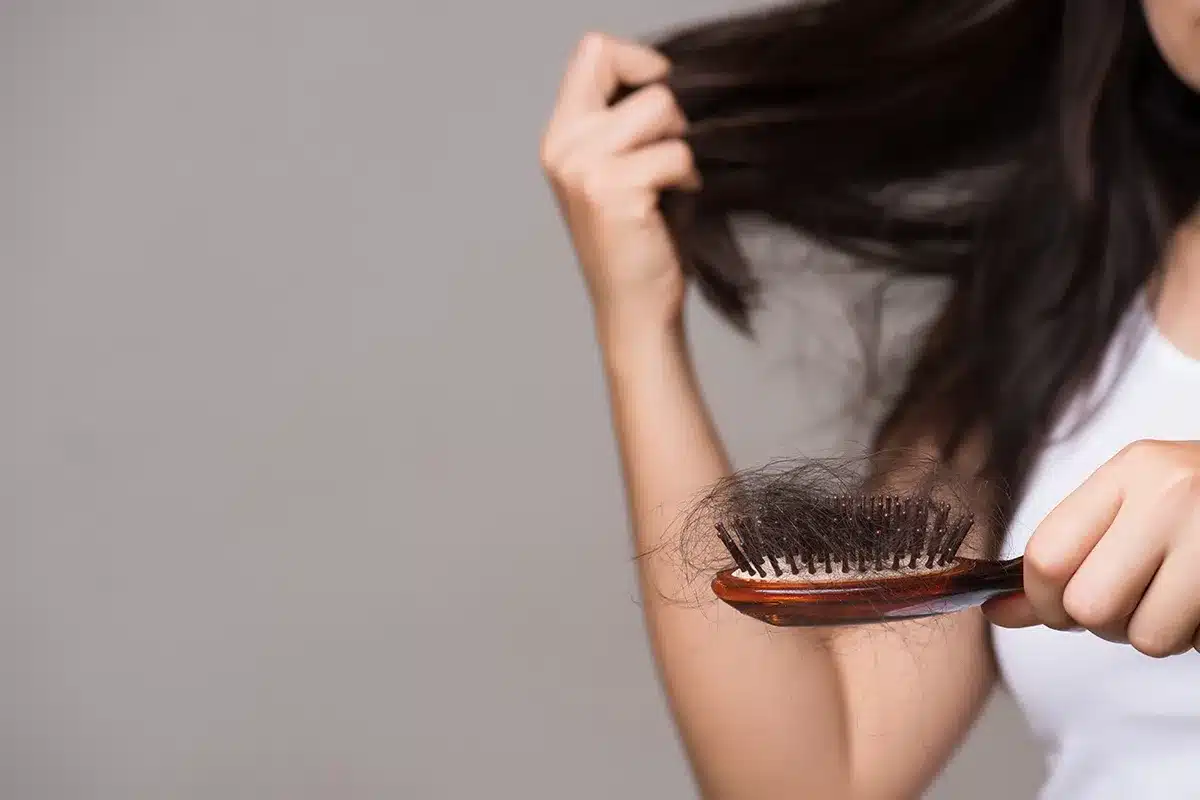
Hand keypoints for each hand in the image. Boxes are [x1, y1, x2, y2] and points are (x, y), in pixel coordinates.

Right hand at [540, 33, 700, 334]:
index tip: (658, 98)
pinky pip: (677, 153)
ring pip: (664, 110)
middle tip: (665, 157)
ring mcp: (585, 168)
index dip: (638, 61)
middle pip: (641, 77)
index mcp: (560, 136)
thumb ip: (621, 121)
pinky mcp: (614, 190)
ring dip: (680, 148)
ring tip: (667, 186)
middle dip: (670, 112)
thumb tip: (666, 77)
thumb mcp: (615, 169)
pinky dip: (687, 178)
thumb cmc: (635, 240)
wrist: (634, 308)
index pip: (593, 50)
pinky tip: (670, 208)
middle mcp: (564, 147)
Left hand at [985, 439, 1199, 656]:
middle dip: (1098, 622)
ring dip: (1153, 633)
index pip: (1046, 557)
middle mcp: (1171, 495)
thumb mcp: (1130, 506)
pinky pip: (1192, 643)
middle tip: (1126, 601)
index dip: (1041, 600)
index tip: (1057, 606)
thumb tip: (997, 611)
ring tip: (1175, 597)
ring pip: (1144, 635)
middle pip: (1088, 605)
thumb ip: (1063, 557)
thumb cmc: (1199, 502)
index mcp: (1130, 471)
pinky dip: (1193, 637)